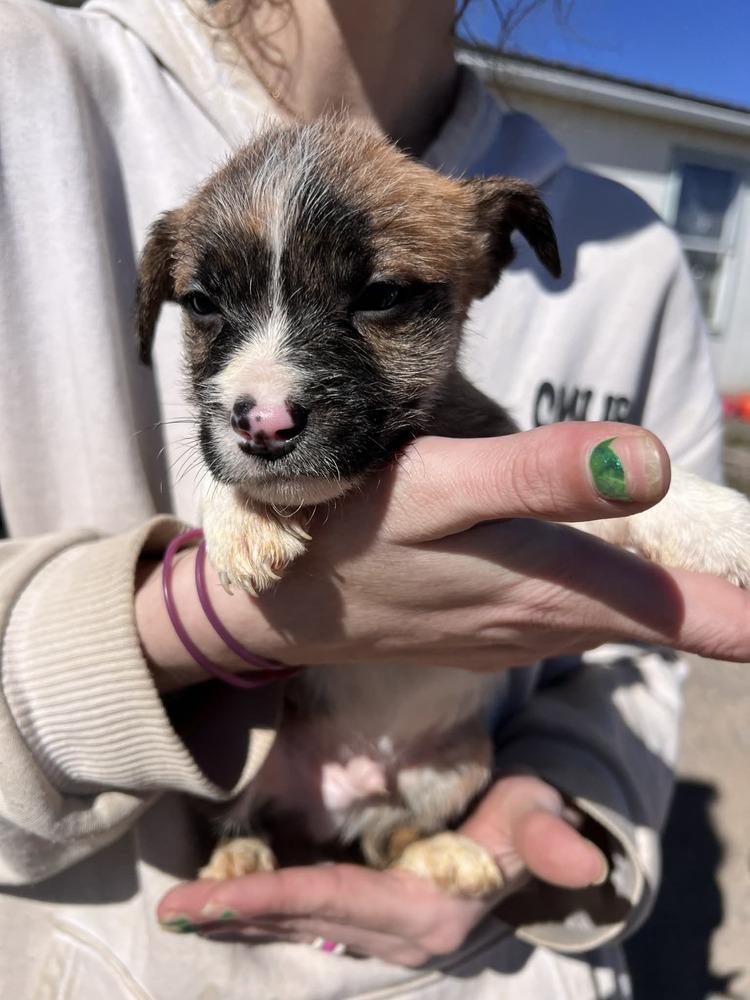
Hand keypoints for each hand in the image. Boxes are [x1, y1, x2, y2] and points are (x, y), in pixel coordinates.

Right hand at [137, 421, 749, 689]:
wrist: (278, 606)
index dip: (748, 614)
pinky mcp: (489, 633)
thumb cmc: (353, 534)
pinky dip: (609, 596)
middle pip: (668, 618)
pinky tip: (598, 568)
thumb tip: (655, 462)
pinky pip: (573, 616)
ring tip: (712, 568)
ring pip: (621, 616)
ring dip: (674, 601)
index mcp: (557, 587)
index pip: (694, 614)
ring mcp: (520, 636)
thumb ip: (542, 476)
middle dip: (725, 603)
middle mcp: (552, 625)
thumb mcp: (439, 488)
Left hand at [157, 775, 607, 963]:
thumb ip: (551, 840)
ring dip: (238, 918)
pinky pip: (304, 917)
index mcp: (426, 909)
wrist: (526, 846)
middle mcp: (394, 931)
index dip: (272, 898)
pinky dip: (261, 911)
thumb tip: (586, 863)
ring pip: (297, 925)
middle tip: (173, 908)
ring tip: (181, 911)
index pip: (335, 900)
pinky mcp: (367, 916)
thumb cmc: (524, 820)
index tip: (210, 897)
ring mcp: (378, 930)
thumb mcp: (539, 820)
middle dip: (236, 912)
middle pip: (303, 918)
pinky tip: (223, 902)